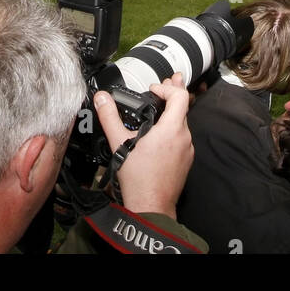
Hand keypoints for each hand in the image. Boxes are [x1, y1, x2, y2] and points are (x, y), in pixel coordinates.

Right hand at [92, 74, 193, 217]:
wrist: (151, 206)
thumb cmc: (138, 179)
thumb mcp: (119, 143)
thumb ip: (110, 117)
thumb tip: (102, 98)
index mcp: (171, 130)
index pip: (180, 96)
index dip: (167, 88)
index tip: (153, 90)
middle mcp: (184, 138)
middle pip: (183, 108)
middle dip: (172, 94)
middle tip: (166, 84)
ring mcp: (187, 150)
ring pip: (182, 124)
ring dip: (172, 113)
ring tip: (160, 109)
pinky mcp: (186, 160)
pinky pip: (182, 139)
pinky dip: (173, 130)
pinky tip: (159, 135)